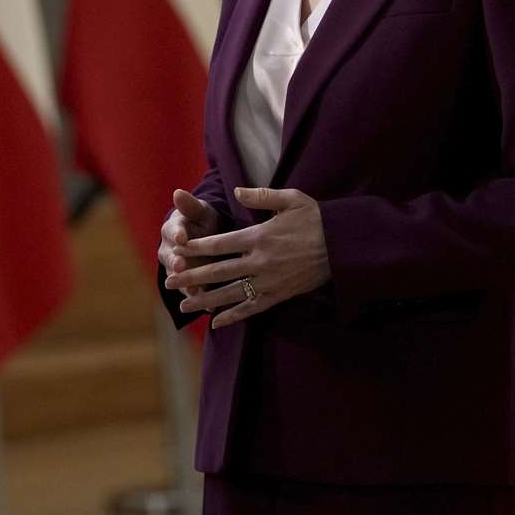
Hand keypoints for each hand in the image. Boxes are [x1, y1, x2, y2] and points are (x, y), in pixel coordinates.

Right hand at [158, 189, 228, 293]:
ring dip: (185, 285)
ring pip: (178, 279)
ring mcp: (175, 270)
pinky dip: (199, 299)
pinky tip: (210, 307)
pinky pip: (190, 293)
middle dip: (176, 263)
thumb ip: (189, 205)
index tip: (182, 237)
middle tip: (181, 265)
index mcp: (172, 230)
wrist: (203, 240)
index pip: (172, 231)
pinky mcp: (185, 284)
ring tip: (194, 290)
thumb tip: (177, 192)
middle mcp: (169, 251)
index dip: (177, 234)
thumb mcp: (199, 211)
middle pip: (170, 258)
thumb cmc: (201, 221)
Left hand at [163, 187, 330, 329]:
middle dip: (192, 276)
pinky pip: (252, 308)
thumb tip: (236, 190)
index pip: (220, 243)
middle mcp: (261, 261)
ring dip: (206, 300)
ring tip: (184, 306)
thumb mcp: (291, 199)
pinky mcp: (280, 295)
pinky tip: (217, 323)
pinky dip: (234, 317)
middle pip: (219, 271)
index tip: (178, 248)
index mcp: (259, 236)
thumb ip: (261, 196)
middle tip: (169, 282)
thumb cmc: (316, 219)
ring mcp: (270, 281)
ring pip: (231, 294)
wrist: (345, 247)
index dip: (196, 246)